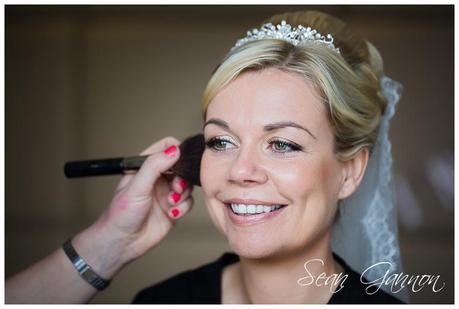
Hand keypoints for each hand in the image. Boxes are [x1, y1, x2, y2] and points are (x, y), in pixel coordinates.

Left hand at [73, 137, 193, 277]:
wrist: (122, 243)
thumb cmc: (121, 214)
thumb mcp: (137, 186)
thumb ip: (154, 166)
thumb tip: (174, 150)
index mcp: (145, 167)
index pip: (166, 147)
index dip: (177, 150)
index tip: (182, 160)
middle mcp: (157, 178)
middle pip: (182, 167)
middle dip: (182, 178)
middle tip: (176, 188)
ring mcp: (166, 193)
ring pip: (188, 185)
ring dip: (183, 194)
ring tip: (171, 204)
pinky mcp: (174, 208)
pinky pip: (189, 202)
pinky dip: (183, 208)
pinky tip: (172, 214)